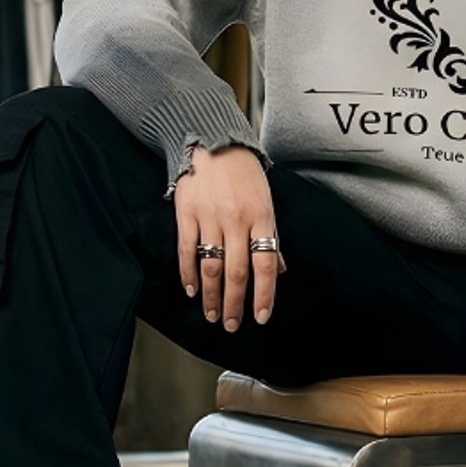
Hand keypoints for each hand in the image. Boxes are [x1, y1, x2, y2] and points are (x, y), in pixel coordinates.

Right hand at [174, 142, 286, 331]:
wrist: (212, 141)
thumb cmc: (244, 174)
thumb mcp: (266, 202)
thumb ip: (271, 237)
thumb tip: (279, 271)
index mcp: (261, 217)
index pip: (265, 264)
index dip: (264, 295)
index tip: (261, 317)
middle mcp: (236, 220)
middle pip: (236, 272)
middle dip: (234, 304)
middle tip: (231, 325)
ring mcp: (210, 217)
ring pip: (211, 265)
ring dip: (210, 295)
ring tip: (211, 315)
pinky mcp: (186, 212)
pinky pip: (187, 250)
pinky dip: (188, 273)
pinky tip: (191, 290)